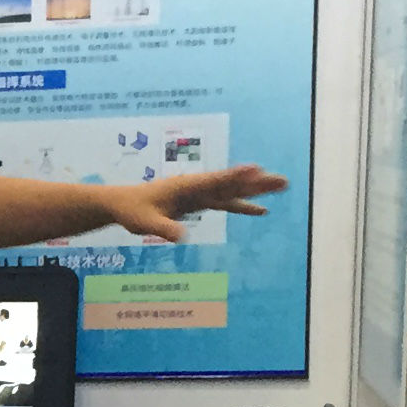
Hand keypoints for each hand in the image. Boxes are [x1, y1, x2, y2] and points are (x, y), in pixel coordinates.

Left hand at [105, 163, 287, 241]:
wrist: (124, 204)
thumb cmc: (132, 211)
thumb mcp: (144, 222)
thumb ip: (163, 228)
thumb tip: (181, 237)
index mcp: (186, 186)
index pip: (215, 181)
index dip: (236, 177)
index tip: (257, 170)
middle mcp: (197, 186)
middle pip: (232, 183)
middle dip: (258, 183)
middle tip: (283, 181)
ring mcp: (200, 193)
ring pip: (233, 191)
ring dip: (256, 190)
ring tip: (282, 187)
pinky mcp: (199, 202)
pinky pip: (225, 203)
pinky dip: (243, 206)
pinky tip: (261, 211)